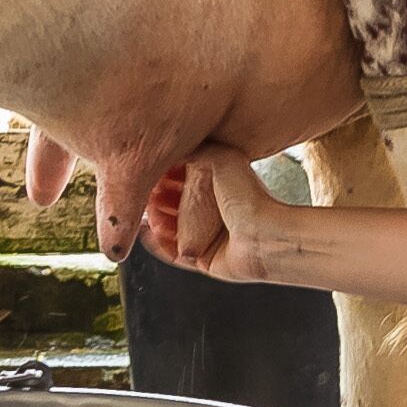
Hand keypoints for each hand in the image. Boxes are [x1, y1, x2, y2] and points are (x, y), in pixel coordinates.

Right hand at [144, 145, 282, 282]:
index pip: (183, 178)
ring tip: (145, 213)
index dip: (164, 176)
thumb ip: (197, 150)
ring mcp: (210, 236)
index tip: (149, 173)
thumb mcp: (221, 159)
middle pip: (175, 204)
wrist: (263, 236)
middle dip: (156, 199)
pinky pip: (175, 254)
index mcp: (220, 186)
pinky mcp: (206, 260)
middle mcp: (216, 211)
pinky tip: (147, 233)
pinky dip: (159, 245)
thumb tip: (175, 147)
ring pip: (172, 229)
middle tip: (143, 195)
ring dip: (155, 221)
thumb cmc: (249, 198)